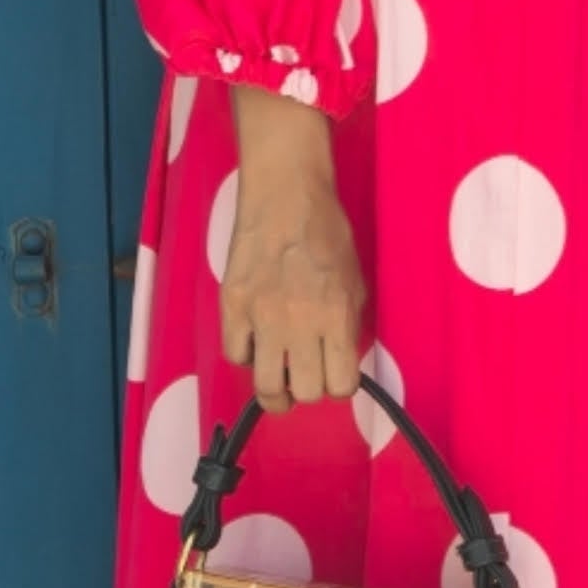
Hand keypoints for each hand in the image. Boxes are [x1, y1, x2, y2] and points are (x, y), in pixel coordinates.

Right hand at [223, 84, 367, 410]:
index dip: (340, 386)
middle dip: (309, 390)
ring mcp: (262, 317)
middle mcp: (301, 324)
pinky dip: (246, 355)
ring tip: (277, 382)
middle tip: (305, 376)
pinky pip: (235, 355)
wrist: (286, 195)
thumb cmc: (328, 232)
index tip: (335, 375)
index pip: (341, 385)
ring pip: (265, 386)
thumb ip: (347, 324)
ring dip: (275, 390)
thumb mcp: (355, 280)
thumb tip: (339, 359)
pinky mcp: (232, 306)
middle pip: (305, 392)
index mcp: (337, 317)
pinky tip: (254, 343)